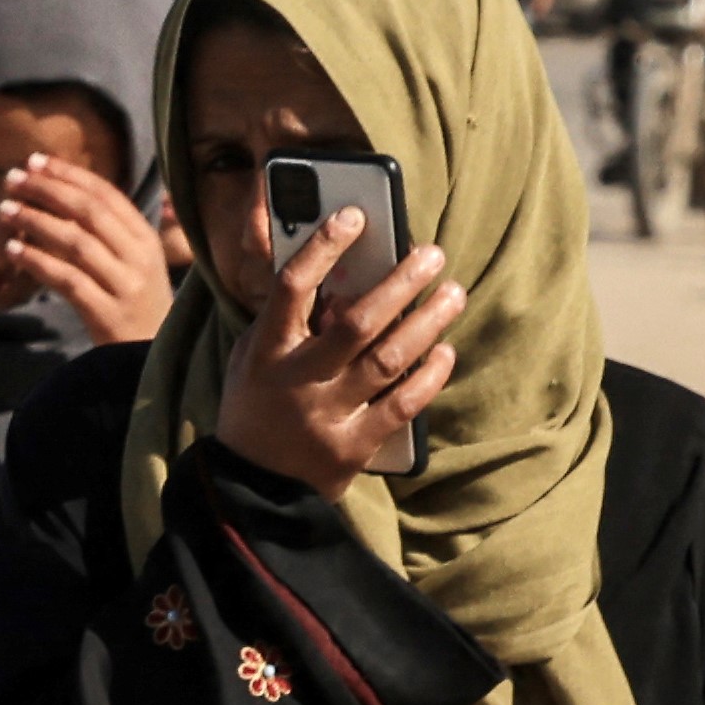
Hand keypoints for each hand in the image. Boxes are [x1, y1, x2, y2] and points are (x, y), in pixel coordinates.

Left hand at [0, 157, 171, 346]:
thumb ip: (106, 230)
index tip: (35, 161)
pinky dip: (38, 262)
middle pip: (90, 212)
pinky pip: (68, 280)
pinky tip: (13, 251)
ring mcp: (126, 286)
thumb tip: (60, 190)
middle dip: (48, 190)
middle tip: (12, 179)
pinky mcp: (108, 313)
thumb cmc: (133, 301)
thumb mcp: (131, 260)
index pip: (107, 194)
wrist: (151, 355)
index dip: (70, 174)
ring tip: (5, 210)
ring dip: (37, 221)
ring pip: (77, 243)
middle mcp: (139, 257)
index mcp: (146, 238)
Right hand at [208, 218, 462, 493]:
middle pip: (356, 322)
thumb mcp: (252, 359)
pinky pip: (402, 406)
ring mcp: (327, 416)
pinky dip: (428, 376)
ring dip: (427, 322)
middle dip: (400, 283)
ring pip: (388, 360)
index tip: (353, 216)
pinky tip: (445, 352)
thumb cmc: (255, 408)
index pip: (292, 287)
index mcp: (265, 351)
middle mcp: (296, 380)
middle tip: (432, 254)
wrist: (252, 488)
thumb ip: (288, 324)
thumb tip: (339, 283)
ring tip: (452, 293)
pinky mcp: (353, 447)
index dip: (322, 247)